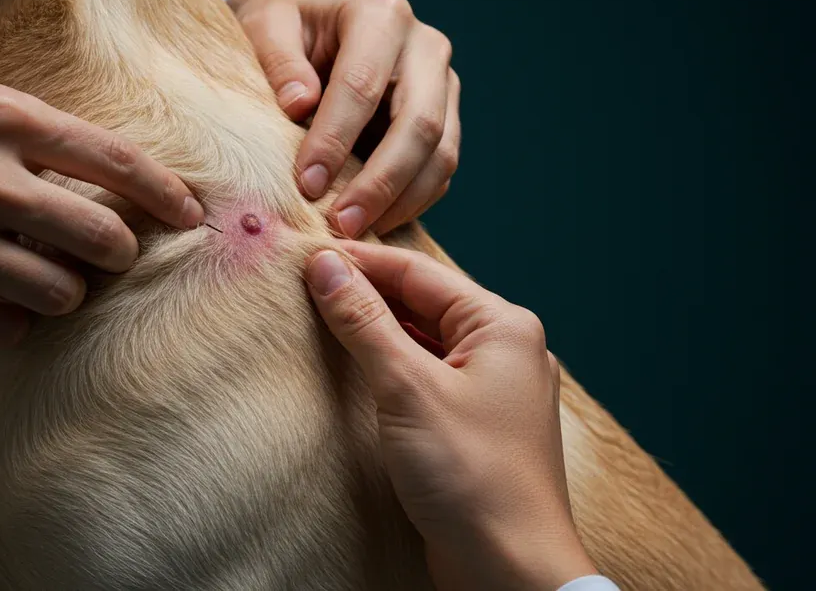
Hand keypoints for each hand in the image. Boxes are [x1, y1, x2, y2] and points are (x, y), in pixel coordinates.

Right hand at [0, 70, 203, 342]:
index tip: (191, 217)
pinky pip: (2, 328)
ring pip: (60, 293)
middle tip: (108, 256)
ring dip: (65, 293)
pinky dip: (12, 322)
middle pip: (102, 239)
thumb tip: (93, 175)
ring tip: (48, 280)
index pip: (115, 163)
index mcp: (0, 117)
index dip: (166, 195)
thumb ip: (24, 132)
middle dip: (118, 255)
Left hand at [229, 0, 459, 236]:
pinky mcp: (445, 120)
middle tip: (340, 225)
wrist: (308, 30)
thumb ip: (277, 60)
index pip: (362, 84)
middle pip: (419, 124)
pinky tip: (373, 226)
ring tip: (355, 234)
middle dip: (380, 182)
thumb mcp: (263, 26)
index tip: (306, 185)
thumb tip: (300, 105)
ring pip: (440, 155)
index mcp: (381, 13)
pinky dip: (410, 205)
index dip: (335, 139)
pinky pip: (439, 172)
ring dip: (400, 203)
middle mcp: (425, 46)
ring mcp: (443, 85)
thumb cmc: (283, 29)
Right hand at [305, 242, 596, 589]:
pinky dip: (392, 366)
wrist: (510, 569)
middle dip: (366, 293)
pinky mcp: (478, 424)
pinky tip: (358, 368)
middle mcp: (506, 349)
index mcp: (503, 326)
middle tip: (305, 285)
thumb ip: (364, 322)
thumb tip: (326, 266)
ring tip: (321, 318)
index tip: (307, 255)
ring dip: (376, 330)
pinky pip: (430, 376)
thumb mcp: (407, 388)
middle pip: (423, 302)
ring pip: (425, 339)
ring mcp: (495, 388)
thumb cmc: (472, 478)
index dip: (360, 261)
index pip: (418, 273)